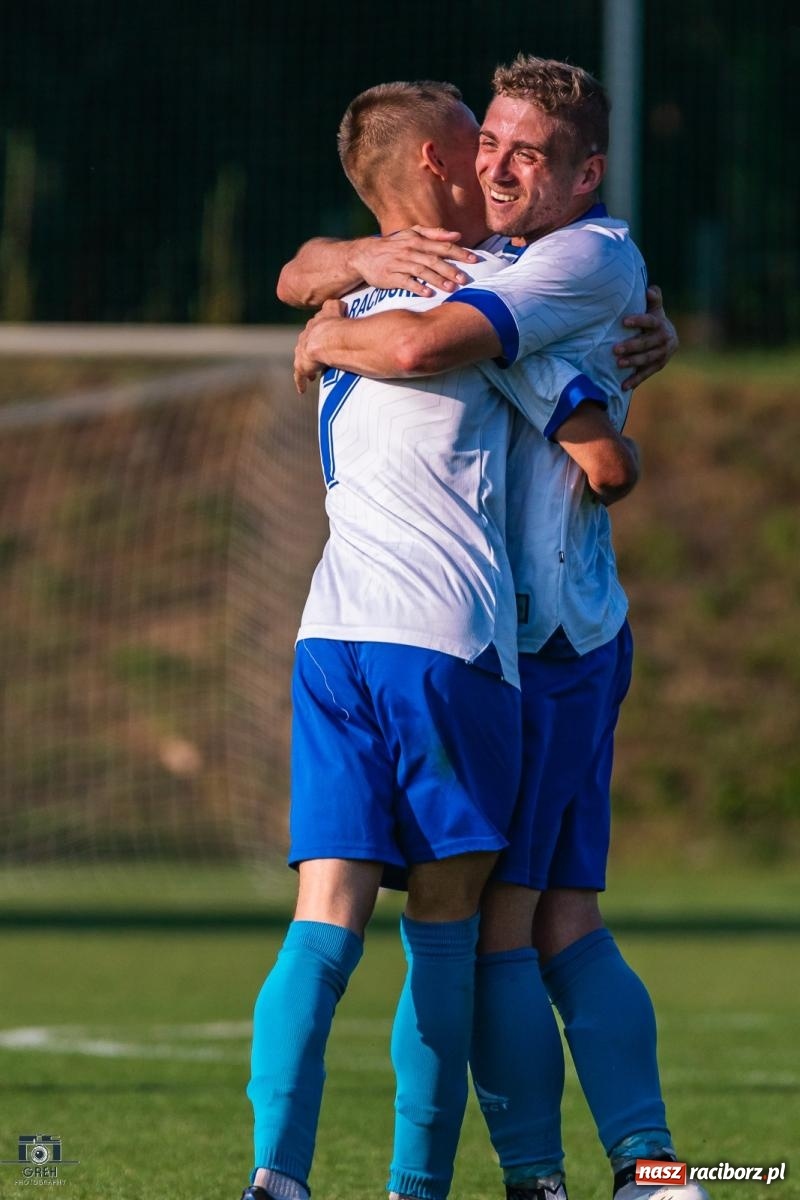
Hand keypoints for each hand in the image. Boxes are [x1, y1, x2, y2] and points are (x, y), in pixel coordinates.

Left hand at [293, 299, 346, 392]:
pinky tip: (302, 390)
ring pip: (301, 362)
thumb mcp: (334, 308)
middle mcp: (304, 340)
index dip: (317, 336)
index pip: (312, 331)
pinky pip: (300, 377)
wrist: (326, 340)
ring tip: (313, 374)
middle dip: (309, 351)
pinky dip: (301, 383)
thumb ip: (334, 305)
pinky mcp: (302, 368)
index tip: (321, 341)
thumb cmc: (333, 324)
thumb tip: (338, 303)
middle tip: (316, 358)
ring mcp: (301, 354)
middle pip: (304, 346)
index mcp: (312, 327)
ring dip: (306, 367)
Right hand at [349, 226, 479, 297]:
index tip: (474, 260)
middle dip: (451, 269)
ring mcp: (400, 263)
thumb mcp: (412, 234)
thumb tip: (457, 235)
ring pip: (422, 271)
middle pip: (434, 259)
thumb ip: (435, 234)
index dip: (459, 253)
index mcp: (418, 240)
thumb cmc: (393, 245)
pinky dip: (417, 287)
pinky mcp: (391, 276)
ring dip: (437, 279)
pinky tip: (428, 293)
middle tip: (465, 279)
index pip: (442, 246)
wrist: (364, 255)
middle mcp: (410, 250)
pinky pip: (406, 282)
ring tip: (451, 287)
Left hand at [614, 284, 678, 389]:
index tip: (624, 322)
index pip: (650, 322)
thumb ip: (653, 299)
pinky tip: (623, 386)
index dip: (638, 321)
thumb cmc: (655, 320)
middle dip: (631, 346)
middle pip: (647, 343)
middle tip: (615, 349)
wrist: (669, 338)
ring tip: (618, 364)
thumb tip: (649, 290)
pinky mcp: (659, 366)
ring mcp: (663, 354)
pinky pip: (647, 374)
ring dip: (633, 362)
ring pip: (647, 359)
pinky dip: (635, 380)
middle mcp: (665, 340)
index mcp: (661, 324)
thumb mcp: (655, 308)